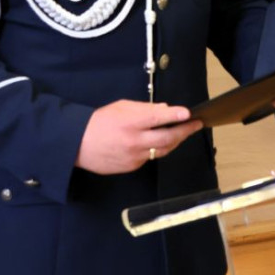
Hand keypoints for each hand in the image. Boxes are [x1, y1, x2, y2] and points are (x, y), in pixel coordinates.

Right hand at [75, 100, 202, 174]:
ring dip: (175, 141)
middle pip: (167, 139)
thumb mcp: (121, 107)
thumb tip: (165, 110)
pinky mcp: (132, 167)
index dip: (175, 116)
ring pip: (162, 150)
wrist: (78, 144)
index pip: (158, 118)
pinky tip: (160, 143)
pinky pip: (150, 158)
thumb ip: (145, 109)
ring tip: (183, 132)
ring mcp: (134, 156)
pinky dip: (157, 149)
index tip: (188, 113)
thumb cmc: (99, 122)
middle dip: (185, 131)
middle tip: (196, 124)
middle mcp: (134, 141)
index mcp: (131, 122)